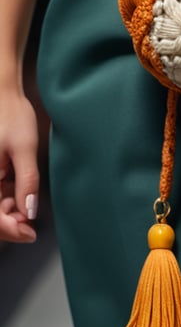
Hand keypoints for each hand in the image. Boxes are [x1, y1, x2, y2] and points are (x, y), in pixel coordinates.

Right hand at [0, 89, 38, 242]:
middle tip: (31, 226)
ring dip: (7, 213)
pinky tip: (19, 196)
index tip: (30, 233)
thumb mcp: (24, 148)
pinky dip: (6, 200)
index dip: (9, 229)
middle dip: (9, 223)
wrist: (3, 93)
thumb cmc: (12, 115)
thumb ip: (27, 181)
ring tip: (26, 208)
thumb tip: (28, 212)